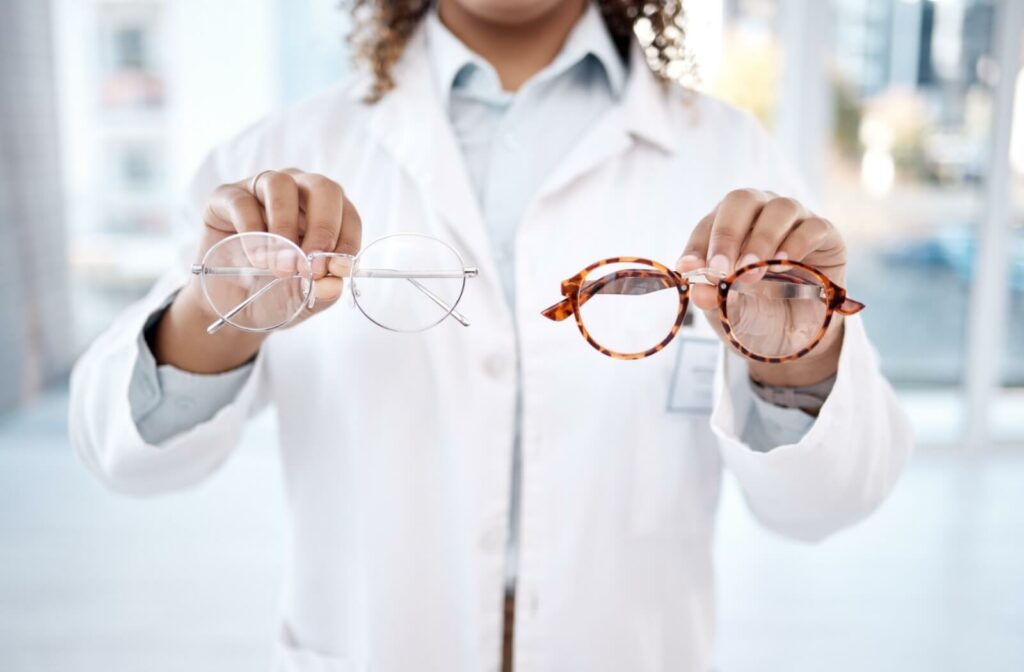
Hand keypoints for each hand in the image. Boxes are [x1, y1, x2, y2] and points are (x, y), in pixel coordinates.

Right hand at [154, 169, 361, 372]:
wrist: (231, 305)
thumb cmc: (274, 293)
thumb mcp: (304, 299)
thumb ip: (323, 292)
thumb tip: (334, 283)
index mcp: (326, 213)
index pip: (348, 214)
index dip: (348, 240)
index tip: (338, 270)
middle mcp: (297, 192)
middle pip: (322, 187)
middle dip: (323, 228)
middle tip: (311, 265)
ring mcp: (261, 190)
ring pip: (281, 184)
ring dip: (285, 227)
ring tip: (280, 266)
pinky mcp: (226, 197)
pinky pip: (243, 201)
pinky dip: (252, 230)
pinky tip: (255, 259)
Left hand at [676, 188, 845, 386]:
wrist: (793, 337)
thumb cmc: (755, 313)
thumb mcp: (728, 311)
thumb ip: (714, 298)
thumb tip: (699, 290)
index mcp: (728, 228)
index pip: (707, 225)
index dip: (697, 246)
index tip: (689, 269)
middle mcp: (759, 214)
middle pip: (741, 200)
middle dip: (727, 234)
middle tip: (722, 269)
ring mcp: (794, 220)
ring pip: (779, 208)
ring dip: (762, 240)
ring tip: (752, 272)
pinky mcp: (824, 234)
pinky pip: (812, 227)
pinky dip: (796, 244)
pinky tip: (784, 265)